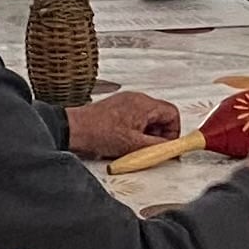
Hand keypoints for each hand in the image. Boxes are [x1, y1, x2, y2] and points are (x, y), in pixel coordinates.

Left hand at [64, 90, 180, 159]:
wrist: (75, 129)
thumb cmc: (99, 133)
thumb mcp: (134, 145)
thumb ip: (158, 146)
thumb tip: (172, 149)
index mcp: (144, 104)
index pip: (172, 114)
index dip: (173, 132)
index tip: (167, 145)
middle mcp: (137, 99)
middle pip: (160, 115)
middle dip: (159, 134)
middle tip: (150, 147)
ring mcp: (126, 101)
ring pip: (147, 118)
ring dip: (146, 133)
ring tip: (134, 145)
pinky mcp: (117, 107)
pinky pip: (135, 117)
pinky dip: (135, 130)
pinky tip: (125, 141)